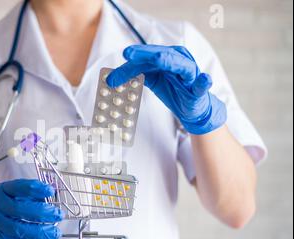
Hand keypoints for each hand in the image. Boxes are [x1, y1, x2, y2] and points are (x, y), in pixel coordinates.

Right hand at [0, 179, 62, 238]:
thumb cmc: (4, 203)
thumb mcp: (13, 193)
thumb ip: (31, 195)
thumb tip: (54, 194)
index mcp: (3, 190)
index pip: (20, 187)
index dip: (37, 189)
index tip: (51, 191)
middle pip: (20, 209)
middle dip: (42, 212)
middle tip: (58, 214)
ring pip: (19, 229)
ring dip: (40, 232)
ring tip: (55, 233)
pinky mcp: (1, 238)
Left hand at [106, 45, 226, 134]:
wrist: (191, 107)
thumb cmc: (171, 89)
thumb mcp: (150, 80)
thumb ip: (133, 75)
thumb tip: (110, 80)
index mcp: (167, 56)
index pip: (147, 56)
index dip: (132, 60)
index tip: (119, 62)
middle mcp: (179, 60)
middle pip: (160, 55)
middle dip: (144, 54)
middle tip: (128, 54)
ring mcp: (190, 73)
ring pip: (180, 65)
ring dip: (169, 61)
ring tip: (158, 59)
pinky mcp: (198, 89)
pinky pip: (201, 85)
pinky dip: (203, 82)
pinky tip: (204, 79)